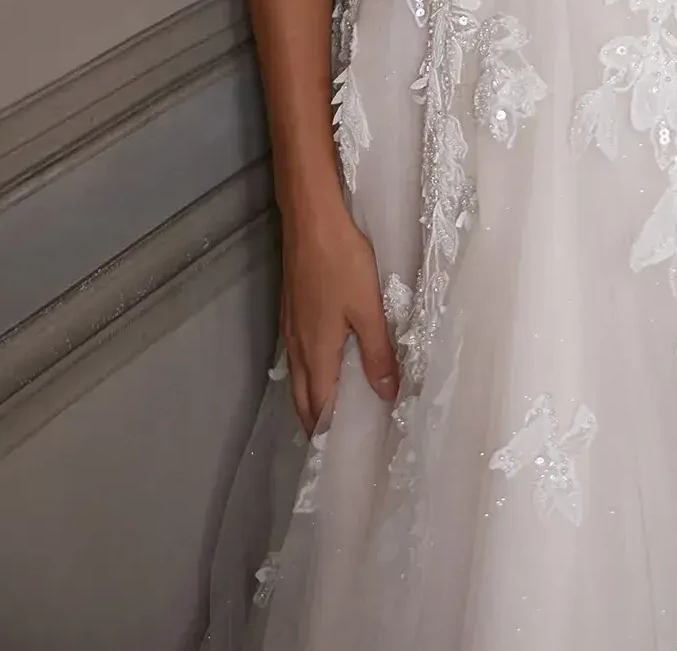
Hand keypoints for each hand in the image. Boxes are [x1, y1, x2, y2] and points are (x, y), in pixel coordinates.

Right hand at [279, 198, 399, 434]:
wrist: (310, 220)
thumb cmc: (341, 263)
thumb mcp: (368, 309)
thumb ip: (377, 354)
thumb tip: (386, 397)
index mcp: (317, 354)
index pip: (320, 408)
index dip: (329, 433)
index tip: (341, 457)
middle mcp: (298, 347)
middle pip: (303, 399)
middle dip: (316, 424)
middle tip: (337, 443)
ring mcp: (290, 328)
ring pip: (298, 378)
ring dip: (311, 400)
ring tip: (331, 414)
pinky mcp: (290, 310)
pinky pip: (297, 357)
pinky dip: (308, 376)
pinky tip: (322, 368)